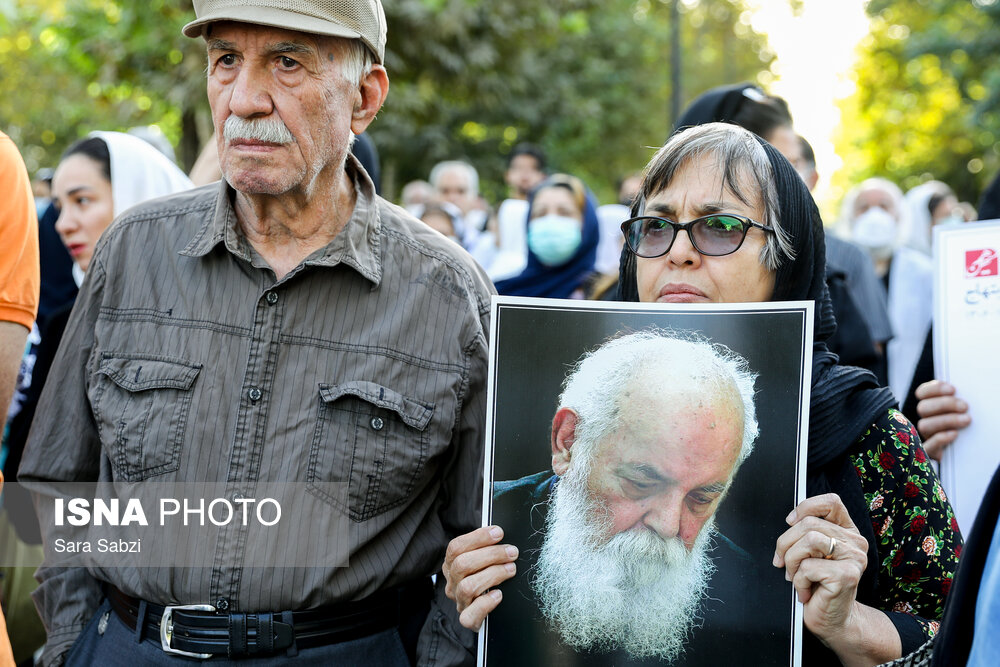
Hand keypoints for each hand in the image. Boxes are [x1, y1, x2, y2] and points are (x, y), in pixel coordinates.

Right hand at [443, 525, 518, 629]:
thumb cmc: (487, 576)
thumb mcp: (483, 559)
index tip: (499, 532)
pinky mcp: (467, 619)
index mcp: (451, 564)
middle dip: (491, 555)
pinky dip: (486, 603)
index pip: (456, 547)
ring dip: (492, 575)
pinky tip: (498, 594)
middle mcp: (452, 582)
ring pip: (467, 587)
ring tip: (511, 569)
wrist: (488, 609)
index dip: (478, 538)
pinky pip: (470, 615)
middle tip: (512, 552)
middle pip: (462, 564)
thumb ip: (487, 547)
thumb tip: (499, 532)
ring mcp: (458, 601)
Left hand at [774, 494, 869, 652]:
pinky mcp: (847, 576)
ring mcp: (854, 559)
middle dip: (786, 543)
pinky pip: (808, 566)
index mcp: (848, 532)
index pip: (831, 502)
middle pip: (809, 523)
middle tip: (783, 563)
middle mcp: (856, 543)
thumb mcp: (811, 553)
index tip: (790, 523)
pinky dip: (799, 580)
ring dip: (792, 561)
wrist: (832, 620)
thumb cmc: (818, 586)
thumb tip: (790, 520)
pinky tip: (805, 591)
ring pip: (808, 540)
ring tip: (795, 577)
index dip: (806, 507)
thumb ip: (807, 533)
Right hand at [915, 380, 970, 460]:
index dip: (934, 389)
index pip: (922, 393)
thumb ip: (960, 401)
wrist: (974, 454)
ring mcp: (926, 437)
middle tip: (965, 406)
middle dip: (944, 404)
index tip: (953, 390)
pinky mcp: (931, 452)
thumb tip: (968, 392)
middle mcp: (926, 420)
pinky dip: (940, 438)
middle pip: (923, 407)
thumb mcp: (964, 412)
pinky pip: (928, 446)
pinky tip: (954, 434)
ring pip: (924, 425)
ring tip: (966, 420)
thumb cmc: (970, 428)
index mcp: (931, 406)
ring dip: (946, 420)